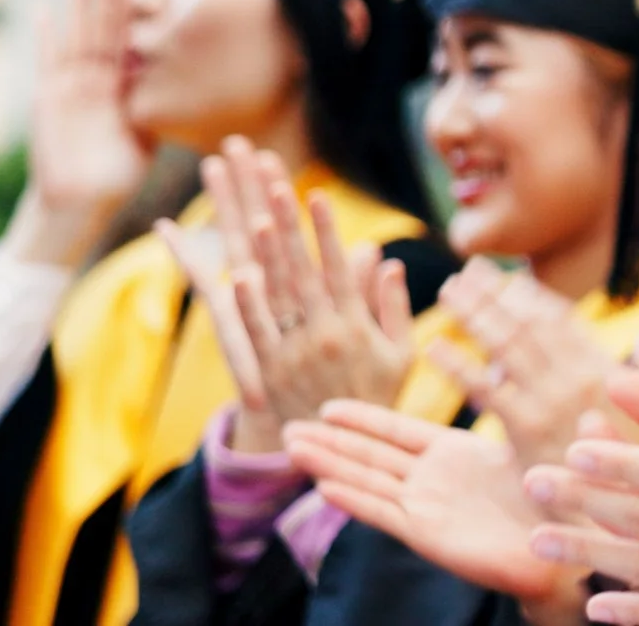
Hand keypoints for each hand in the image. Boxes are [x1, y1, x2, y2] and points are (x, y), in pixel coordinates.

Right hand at [10, 0, 152, 268]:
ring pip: (76, 39)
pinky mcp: (50, 99)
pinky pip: (48, 63)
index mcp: (121, 86)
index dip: (134, 12)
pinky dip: (46, 39)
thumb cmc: (118, 172)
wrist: (83, 202)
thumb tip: (202, 90)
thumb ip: (161, 106)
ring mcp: (71, 87)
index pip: (128, 41)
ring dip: (78, 8)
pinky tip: (46, 13)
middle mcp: (96, 81)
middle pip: (102, 31)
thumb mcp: (147, 131)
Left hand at [200, 139, 414, 451]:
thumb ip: (393, 307)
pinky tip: (238, 273)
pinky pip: (253, 332)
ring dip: (264, 255)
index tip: (318, 195)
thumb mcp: (400, 356)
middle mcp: (321, 337)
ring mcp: (290, 354)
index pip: (339, 269)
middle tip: (276, 186)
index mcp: (355, 329)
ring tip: (254, 215)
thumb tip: (387, 261)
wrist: (339, 451)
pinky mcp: (266, 370)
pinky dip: (246, 303)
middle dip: (289, 227)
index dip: (327, 231)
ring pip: (275, 296)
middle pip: (302, 273)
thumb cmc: (374, 397)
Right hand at [286, 400, 582, 612]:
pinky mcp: (427, 532)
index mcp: (459, 453)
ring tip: (293, 448)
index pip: (399, 430)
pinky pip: (384, 512)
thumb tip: (522, 374)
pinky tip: (325, 487)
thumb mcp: (530, 447)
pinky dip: (355, 500)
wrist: (563, 550)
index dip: (364, 418)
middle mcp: (436, 478)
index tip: (328, 405)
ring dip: (330, 464)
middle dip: (331, 440)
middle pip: (371, 454)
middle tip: (288, 427)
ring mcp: (427, 506)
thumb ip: (516, 414)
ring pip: (368, 479)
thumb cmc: (554, 499)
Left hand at [432, 261, 638, 471]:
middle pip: (528, 322)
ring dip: (474, 313)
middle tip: (469, 270)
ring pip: (505, 345)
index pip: (562, 318)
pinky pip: (485, 390)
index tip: (507, 278)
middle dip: (496, 293)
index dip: (531, 295)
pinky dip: (458, 365)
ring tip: (449, 291)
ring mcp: (551, 399)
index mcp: (606, 368)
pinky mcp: (526, 429)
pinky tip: (436, 346)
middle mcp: (577, 375)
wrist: (630, 507)